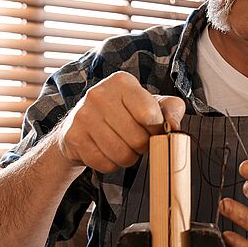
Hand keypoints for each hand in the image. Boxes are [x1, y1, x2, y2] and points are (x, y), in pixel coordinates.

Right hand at [53, 71, 185, 173]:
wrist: (81, 123)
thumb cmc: (124, 112)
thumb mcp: (150, 104)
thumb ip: (171, 109)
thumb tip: (174, 126)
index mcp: (122, 82)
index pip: (149, 114)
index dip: (156, 129)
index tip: (152, 128)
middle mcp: (99, 94)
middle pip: (137, 139)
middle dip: (142, 146)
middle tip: (137, 141)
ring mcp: (83, 115)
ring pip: (121, 154)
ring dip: (128, 157)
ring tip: (123, 146)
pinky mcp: (73, 136)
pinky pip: (104, 164)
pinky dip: (111, 164)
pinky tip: (106, 151)